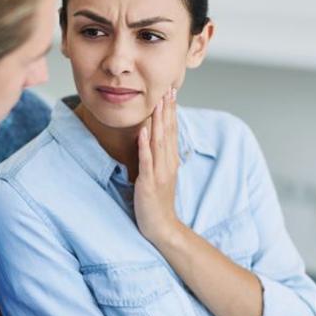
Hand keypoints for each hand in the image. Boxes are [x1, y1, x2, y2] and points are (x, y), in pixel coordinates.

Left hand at [134, 88, 180, 245]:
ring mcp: (160, 173)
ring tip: (157, 102)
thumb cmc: (158, 203)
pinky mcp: (149, 183)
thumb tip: (155, 141)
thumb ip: (160, 159)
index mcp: (171, 161)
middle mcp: (168, 164)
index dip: (172, 112)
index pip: (172, 132)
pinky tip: (142, 131)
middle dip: (167, 110)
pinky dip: (145, 145)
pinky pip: (146, 161)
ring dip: (158, 121)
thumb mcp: (162, 177)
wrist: (162, 227)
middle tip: (168, 89)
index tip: (171, 93)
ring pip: (159, 142)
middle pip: (168, 132)